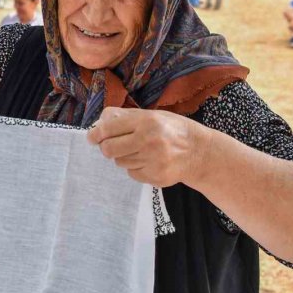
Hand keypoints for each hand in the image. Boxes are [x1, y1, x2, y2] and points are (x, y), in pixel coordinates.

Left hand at [87, 107, 210, 187]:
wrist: (200, 152)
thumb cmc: (174, 130)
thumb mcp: (154, 115)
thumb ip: (127, 117)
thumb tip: (100, 122)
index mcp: (147, 122)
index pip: (110, 129)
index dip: (96, 133)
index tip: (91, 137)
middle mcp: (149, 141)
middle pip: (109, 149)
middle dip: (106, 147)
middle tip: (110, 145)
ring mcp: (153, 161)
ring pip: (120, 162)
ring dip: (123, 157)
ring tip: (138, 151)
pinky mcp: (155, 177)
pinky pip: (132, 173)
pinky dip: (135, 167)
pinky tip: (148, 161)